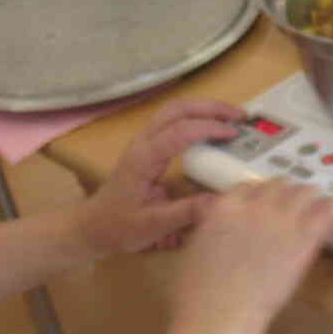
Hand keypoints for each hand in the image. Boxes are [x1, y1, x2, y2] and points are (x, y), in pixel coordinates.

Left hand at [75, 99, 242, 256]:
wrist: (93, 225)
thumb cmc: (120, 225)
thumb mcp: (154, 225)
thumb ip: (187, 212)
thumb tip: (223, 201)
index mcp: (144, 158)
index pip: (179, 132)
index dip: (208, 128)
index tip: (233, 134)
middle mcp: (143, 142)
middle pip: (177, 109)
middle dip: (210, 108)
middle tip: (239, 117)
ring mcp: (144, 140)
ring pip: (174, 109)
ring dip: (204, 108)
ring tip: (231, 118)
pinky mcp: (148, 145)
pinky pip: (173, 119)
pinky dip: (196, 116)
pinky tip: (212, 126)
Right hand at [166, 178, 332, 333]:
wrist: (220, 315)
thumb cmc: (197, 295)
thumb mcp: (193, 251)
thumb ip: (210, 228)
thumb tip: (216, 224)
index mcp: (225, 207)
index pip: (249, 187)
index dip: (256, 197)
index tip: (260, 208)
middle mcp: (256, 205)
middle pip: (279, 184)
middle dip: (283, 196)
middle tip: (287, 213)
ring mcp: (282, 219)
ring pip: (306, 191)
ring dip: (307, 200)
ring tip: (310, 213)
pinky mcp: (305, 237)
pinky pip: (325, 211)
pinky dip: (327, 212)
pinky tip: (327, 218)